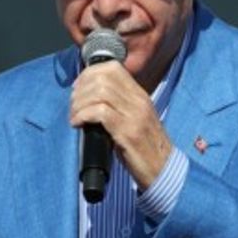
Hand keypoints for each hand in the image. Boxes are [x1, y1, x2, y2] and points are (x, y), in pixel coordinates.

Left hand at [70, 60, 173, 189]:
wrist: (163, 169)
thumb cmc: (143, 148)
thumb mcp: (133, 119)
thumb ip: (117, 105)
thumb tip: (88, 97)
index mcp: (139, 95)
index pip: (113, 68)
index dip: (89, 74)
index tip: (78, 89)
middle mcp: (138, 100)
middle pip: (103, 77)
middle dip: (81, 89)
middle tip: (73, 105)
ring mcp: (134, 115)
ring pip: (100, 92)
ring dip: (80, 103)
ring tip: (74, 116)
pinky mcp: (128, 132)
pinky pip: (100, 112)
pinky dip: (83, 115)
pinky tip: (78, 124)